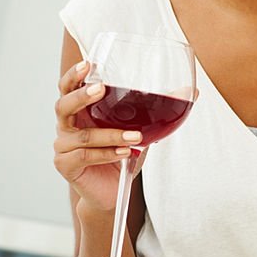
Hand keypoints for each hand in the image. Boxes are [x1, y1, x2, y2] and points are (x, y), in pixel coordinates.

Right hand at [53, 59, 145, 210]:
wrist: (111, 192)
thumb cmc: (122, 155)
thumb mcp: (142, 129)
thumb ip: (160, 109)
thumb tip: (192, 91)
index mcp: (81, 111)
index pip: (69, 88)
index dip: (75, 75)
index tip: (89, 64)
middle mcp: (68, 126)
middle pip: (63, 105)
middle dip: (81, 95)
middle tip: (101, 89)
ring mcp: (64, 146)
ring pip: (85, 135)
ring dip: (112, 134)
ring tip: (135, 137)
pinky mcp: (66, 165)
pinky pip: (86, 156)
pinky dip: (108, 153)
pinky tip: (126, 153)